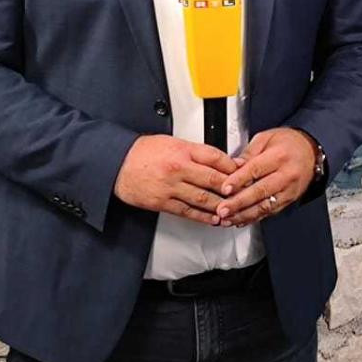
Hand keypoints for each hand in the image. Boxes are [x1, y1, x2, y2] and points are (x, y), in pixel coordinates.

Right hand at [113, 135, 238, 224]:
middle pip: (213, 179)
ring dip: (220, 206)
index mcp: (182, 150)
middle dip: (231, 188)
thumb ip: (195, 152)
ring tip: (232, 210)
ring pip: (203, 198)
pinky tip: (213, 218)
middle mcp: (178, 168)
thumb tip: (217, 161)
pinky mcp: (162, 202)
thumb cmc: (143, 152)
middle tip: (244, 193)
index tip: (242, 172)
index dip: (232, 166)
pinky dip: (202, 217)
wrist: (117, 164)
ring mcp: (170, 187)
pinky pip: (187, 211)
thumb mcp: (171, 142)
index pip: (215, 157)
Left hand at [216, 128, 315, 226]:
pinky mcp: (289, 200)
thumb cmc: (288, 143)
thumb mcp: (266, 138)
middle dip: (239, 203)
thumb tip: (233, 165)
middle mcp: (286, 175)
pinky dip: (254, 218)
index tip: (224, 188)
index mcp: (279, 156)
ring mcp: (289, 190)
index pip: (256, 170)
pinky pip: (270, 212)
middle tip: (222, 209)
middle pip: (260, 191)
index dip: (239, 180)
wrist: (311, 152)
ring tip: (228, 219)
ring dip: (244, 214)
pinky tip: (240, 220)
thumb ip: (249, 152)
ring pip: (265, 206)